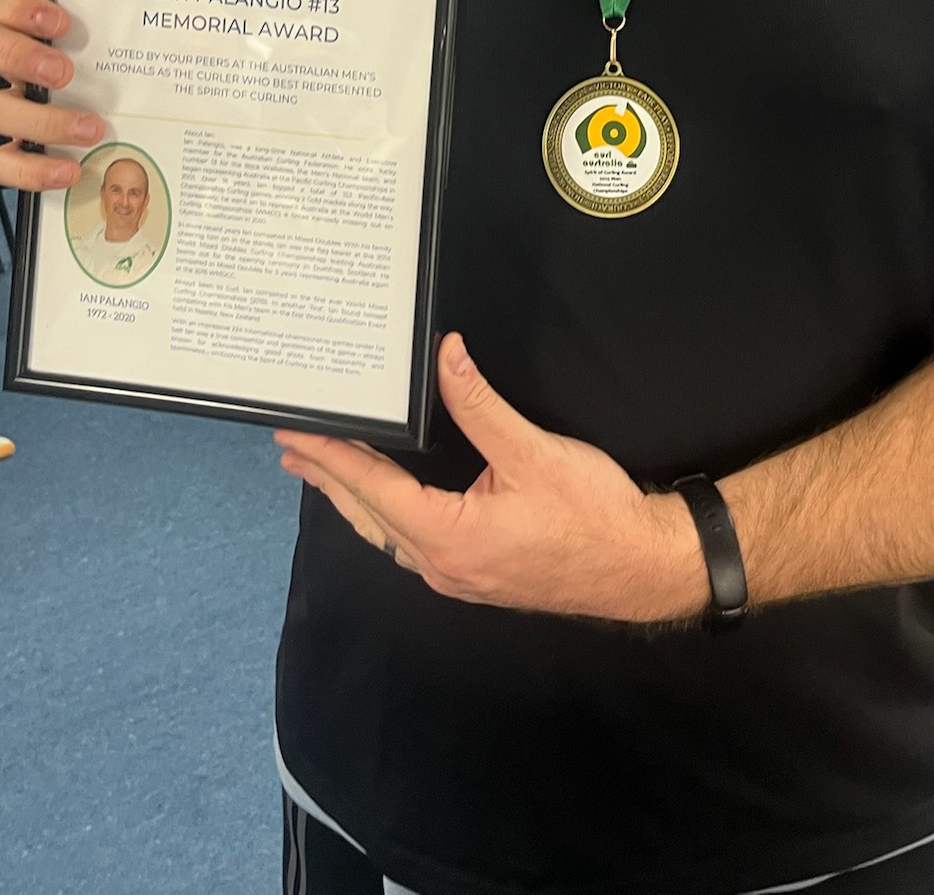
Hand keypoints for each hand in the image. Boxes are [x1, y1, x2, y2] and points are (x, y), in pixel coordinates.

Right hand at [0, 0, 105, 190]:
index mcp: (29, 29)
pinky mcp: (10, 150)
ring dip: (41, 120)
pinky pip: (0, 163)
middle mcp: (11, 64)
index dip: (22, 8)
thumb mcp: (113, 45)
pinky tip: (69, 169)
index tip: (61, 23)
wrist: (108, 122)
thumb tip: (167, 28)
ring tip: (89, 127)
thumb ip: (119, 32)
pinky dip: (32, 170)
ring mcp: (7, 105)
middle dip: (19, 56)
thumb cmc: (110, 72)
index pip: (2, 3)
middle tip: (63, 72)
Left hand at [275, 333, 708, 624]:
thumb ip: (480, 405)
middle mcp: (442, 565)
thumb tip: (446, 357)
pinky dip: (386, 517)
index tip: (296, 436)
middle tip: (291, 449)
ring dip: (354, 500)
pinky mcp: (477, 576)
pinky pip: (412, 544)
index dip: (331, 458)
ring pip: (388, 535)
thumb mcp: (533, 451)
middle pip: (369, 516)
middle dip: (329, 479)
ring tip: (324, 472)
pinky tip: (385, 504)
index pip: (372, 489)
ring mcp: (459, 577)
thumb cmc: (592, 514)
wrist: (642, 567)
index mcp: (448, 536)